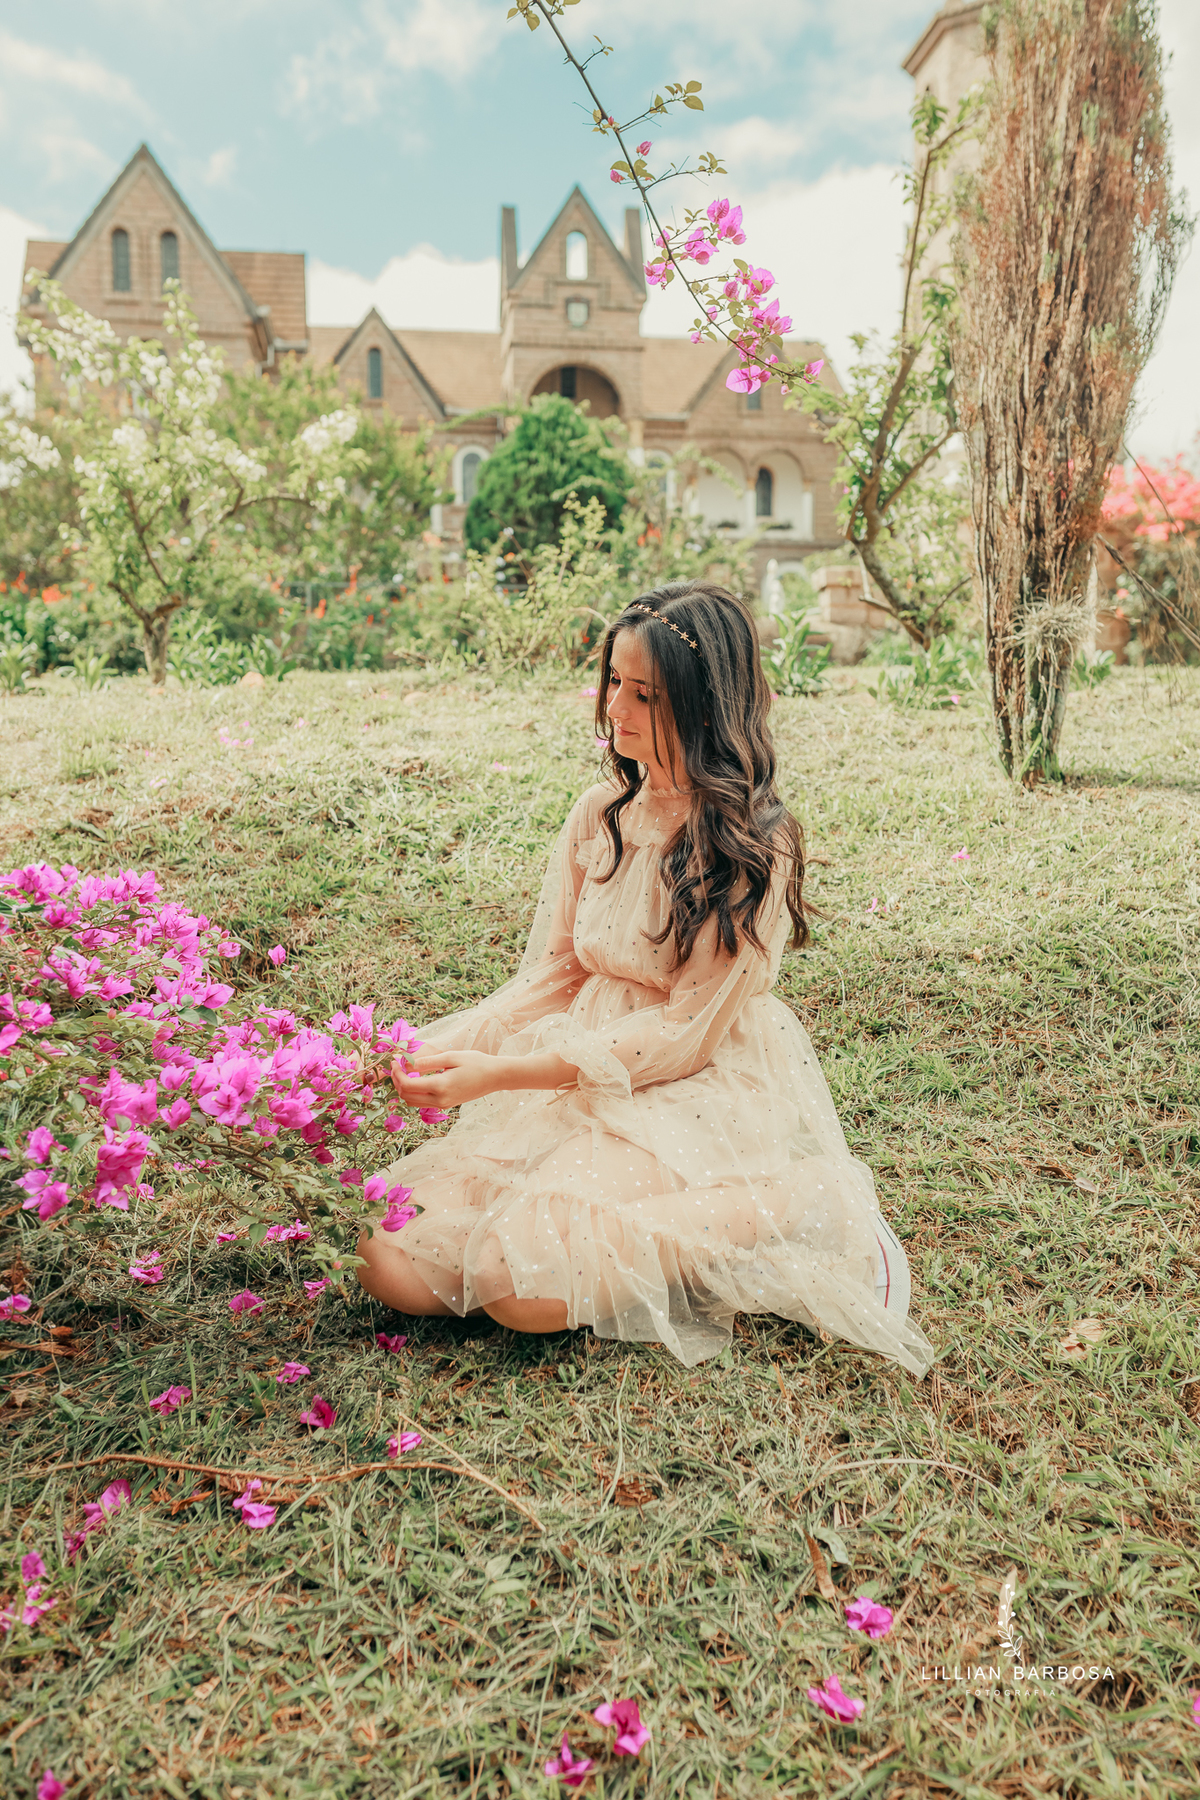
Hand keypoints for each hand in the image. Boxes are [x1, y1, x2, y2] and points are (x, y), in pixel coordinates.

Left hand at [389, 1049, 505, 1109]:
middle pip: (406, 1096)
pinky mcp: (445, 1105)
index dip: (397, 1073)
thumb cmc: (476, 1063)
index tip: (395, 1060)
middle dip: (397, 1081)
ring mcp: (443, 1105)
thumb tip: (405, 1063)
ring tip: (404, 1070)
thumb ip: (426, 1062)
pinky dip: (413, 1092)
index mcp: (441, 1086)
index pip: (408, 1085)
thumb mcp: (450, 1057)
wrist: (495, 1077)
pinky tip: (416, 1078)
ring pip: (412, 1102)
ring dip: (404, 1088)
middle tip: (397, 1064)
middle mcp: (440, 1100)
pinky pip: (422, 1102)